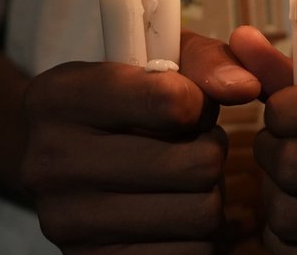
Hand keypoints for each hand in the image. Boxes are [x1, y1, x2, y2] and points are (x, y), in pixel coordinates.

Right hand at [21, 30, 259, 254]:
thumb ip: (204, 61)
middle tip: (187, 144)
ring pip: (203, 212)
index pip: (170, 102)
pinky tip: (170, 212)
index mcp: (58, 99)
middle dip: (208, 150)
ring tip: (180, 178)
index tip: (187, 104)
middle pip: (198, 164)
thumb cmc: (121, 103)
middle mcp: (51, 163)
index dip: (198, 102)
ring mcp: (69, 223)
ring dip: (207, 193)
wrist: (60, 166)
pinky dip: (195, 234)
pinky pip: (192, 252)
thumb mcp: (153, 62)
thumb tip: (245, 86)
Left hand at [230, 26, 296, 253]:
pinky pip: (294, 254)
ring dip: (272, 194)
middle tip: (279, 144)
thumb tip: (239, 40)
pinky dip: (284, 234)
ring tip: (291, 179)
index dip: (285, 105)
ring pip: (288, 214)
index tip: (281, 108)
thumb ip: (292, 68)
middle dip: (271, 149)